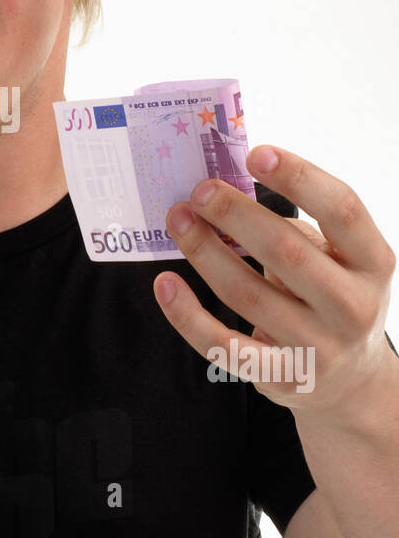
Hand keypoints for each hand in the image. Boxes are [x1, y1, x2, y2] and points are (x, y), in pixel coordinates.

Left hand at [153, 144, 398, 421]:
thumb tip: (226, 194)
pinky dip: (187, 314)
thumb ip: (297, 229)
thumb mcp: (338, 261)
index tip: (255, 154)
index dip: (299, 177)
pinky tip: (165, 284)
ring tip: (178, 221)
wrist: (350, 383)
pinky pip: (223, 345)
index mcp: (373, 262)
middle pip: (287, 250)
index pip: (343, 209)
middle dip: (236, 214)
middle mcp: (353, 306)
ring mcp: (319, 348)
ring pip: (247, 294)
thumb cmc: (332, 297)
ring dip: (204, 252)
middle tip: (200, 191)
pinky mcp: (281, 379)